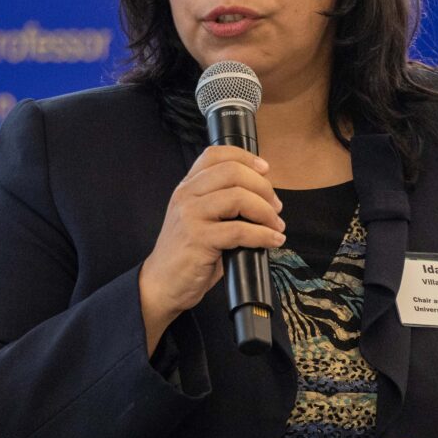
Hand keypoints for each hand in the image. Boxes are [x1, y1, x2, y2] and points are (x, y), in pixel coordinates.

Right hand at [137, 144, 284, 351]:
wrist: (161, 284)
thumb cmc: (187, 253)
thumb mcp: (200, 219)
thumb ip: (223, 202)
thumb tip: (264, 198)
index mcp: (187, 186)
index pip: (216, 154)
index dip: (246, 158)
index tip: (266, 171)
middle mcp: (186, 195)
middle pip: (232, 172)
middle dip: (263, 188)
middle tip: (276, 207)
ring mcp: (190, 216)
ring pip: (238, 197)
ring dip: (266, 212)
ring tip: (276, 226)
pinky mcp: (197, 239)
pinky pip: (239, 230)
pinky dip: (263, 235)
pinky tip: (273, 241)